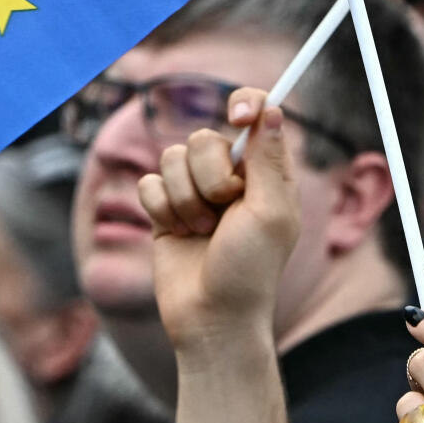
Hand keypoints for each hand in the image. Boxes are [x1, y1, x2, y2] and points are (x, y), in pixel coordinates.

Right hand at [139, 90, 298, 357]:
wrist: (211, 318)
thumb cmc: (250, 270)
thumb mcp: (271, 212)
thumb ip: (268, 158)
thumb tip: (274, 108)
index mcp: (265, 172)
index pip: (257, 113)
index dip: (246, 103)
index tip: (238, 116)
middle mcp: (230, 176)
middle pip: (204, 137)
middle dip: (209, 176)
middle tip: (224, 210)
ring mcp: (196, 192)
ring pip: (172, 157)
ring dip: (185, 199)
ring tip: (201, 231)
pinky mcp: (165, 209)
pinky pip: (149, 183)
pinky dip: (161, 209)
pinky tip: (178, 234)